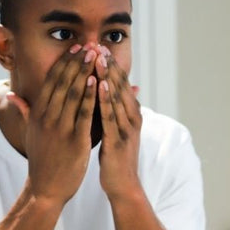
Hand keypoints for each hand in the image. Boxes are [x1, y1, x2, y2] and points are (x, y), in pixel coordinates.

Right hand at [7, 44, 97, 205]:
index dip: (64, 63)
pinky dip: (91, 96)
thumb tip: (10, 93)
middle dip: (77, 62)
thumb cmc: (42, 158)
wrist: (46, 187)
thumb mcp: (30, 132)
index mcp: (38, 114)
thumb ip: (24, 111)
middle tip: (89, 44)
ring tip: (95, 55)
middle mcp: (47, 117)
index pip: (51, 81)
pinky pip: (84, 114)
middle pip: (63, 83)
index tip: (75, 47)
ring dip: (85, 72)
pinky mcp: (75, 140)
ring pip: (74, 94)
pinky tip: (98, 82)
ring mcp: (61, 128)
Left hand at [95, 51, 141, 198]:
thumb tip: (121, 92)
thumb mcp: (119, 130)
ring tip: (98, 58)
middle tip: (98, 45)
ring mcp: (127, 129)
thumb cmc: (117, 156)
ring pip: (117, 97)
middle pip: (120, 86)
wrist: (123, 184)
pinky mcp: (118, 140)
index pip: (121, 85)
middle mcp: (132, 118)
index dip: (110, 66)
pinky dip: (106, 99)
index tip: (99, 48)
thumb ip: (119, 110)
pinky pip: (111, 116)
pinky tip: (100, 85)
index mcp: (131, 114)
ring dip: (108, 76)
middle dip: (108, 65)